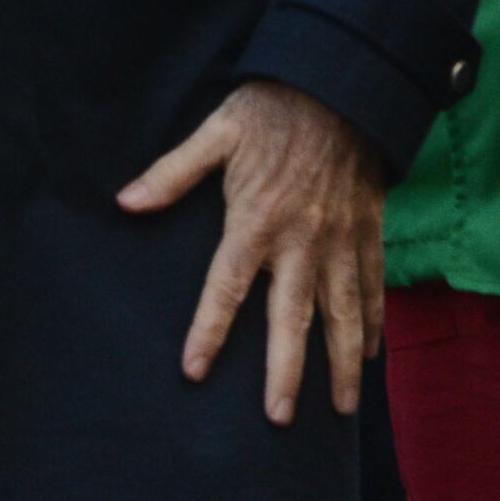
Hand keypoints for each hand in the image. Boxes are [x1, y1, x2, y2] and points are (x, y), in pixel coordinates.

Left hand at [119, 80, 384, 421]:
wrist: (345, 84)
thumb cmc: (274, 109)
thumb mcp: (218, 132)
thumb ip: (173, 173)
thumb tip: (125, 202)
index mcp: (257, 219)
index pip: (227, 287)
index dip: (209, 330)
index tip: (195, 371)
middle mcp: (302, 239)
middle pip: (291, 317)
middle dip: (286, 370)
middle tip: (279, 416)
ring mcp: (340, 240)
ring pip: (343, 313)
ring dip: (340, 363)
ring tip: (340, 409)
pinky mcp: (369, 233)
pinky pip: (373, 287)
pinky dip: (374, 324)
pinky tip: (369, 358)